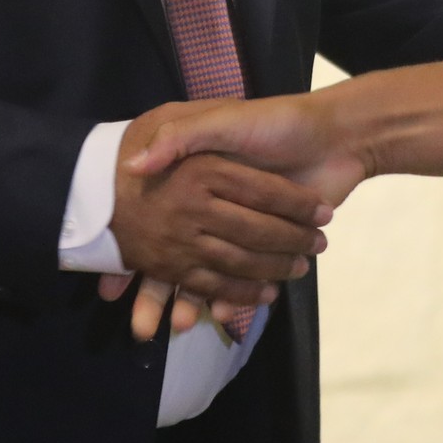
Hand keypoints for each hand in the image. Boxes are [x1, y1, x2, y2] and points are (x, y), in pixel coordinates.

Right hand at [105, 99, 334, 335]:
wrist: (334, 137)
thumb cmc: (274, 122)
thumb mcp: (219, 117)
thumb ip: (181, 135)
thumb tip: (134, 165)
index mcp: (201, 175)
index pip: (169, 218)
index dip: (141, 235)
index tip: (108, 274)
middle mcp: (213, 203)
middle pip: (182, 252)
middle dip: (160, 289)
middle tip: (139, 325)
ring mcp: (236, 224)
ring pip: (211, 267)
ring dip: (194, 298)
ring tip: (175, 325)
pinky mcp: (259, 241)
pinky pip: (236, 276)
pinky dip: (230, 297)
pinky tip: (213, 317)